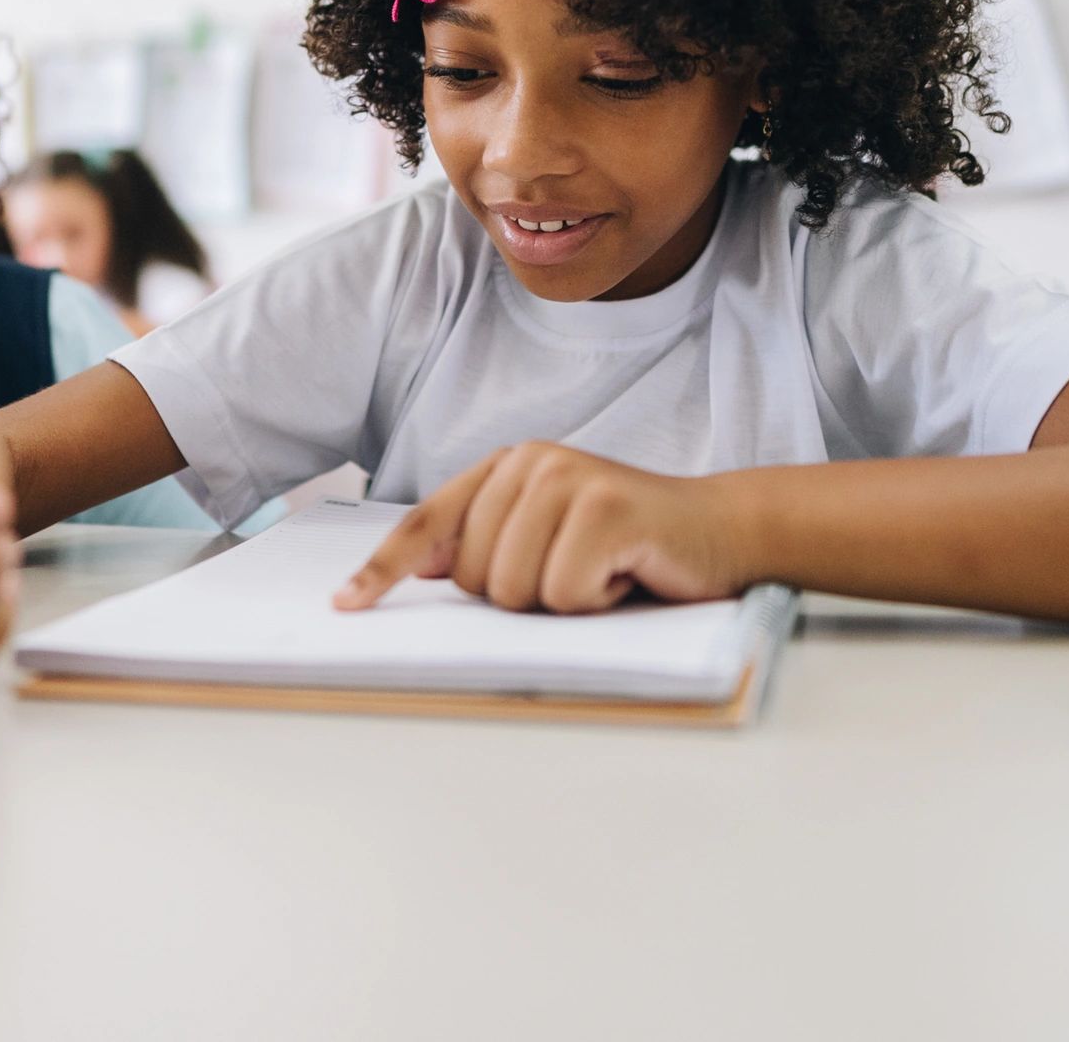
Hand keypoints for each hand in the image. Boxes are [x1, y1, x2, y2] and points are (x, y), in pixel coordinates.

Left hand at [334, 443, 751, 613]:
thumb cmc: (630, 548)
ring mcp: (569, 479)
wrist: (721, 531)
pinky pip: (563, 592)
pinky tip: (625, 575)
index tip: (348, 605)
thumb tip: (424, 566)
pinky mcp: (606, 508)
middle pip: (476, 576)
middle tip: (576, 573)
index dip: (384, 568)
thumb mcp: (549, 539)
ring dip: (563, 602)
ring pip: (515, 591)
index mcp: (508, 468)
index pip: (428, 523)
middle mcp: (532, 462)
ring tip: (602, 572)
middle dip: (523, 597)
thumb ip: (490, 543)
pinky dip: (596, 601)